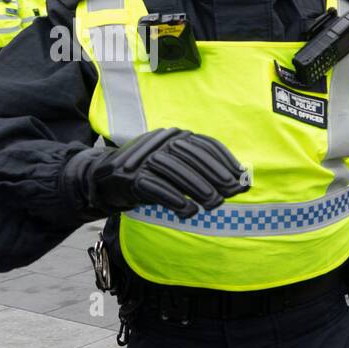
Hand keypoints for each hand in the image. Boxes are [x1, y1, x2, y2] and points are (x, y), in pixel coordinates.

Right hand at [64, 127, 249, 219]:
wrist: (106, 179)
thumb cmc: (152, 175)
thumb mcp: (178, 168)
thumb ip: (203, 170)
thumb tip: (239, 180)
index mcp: (174, 136)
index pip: (205, 145)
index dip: (225, 162)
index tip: (241, 180)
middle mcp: (160, 142)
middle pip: (193, 158)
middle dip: (216, 176)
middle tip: (232, 194)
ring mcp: (144, 158)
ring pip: (176, 171)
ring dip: (199, 189)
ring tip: (215, 204)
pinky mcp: (130, 176)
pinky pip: (156, 187)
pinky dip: (175, 200)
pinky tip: (190, 211)